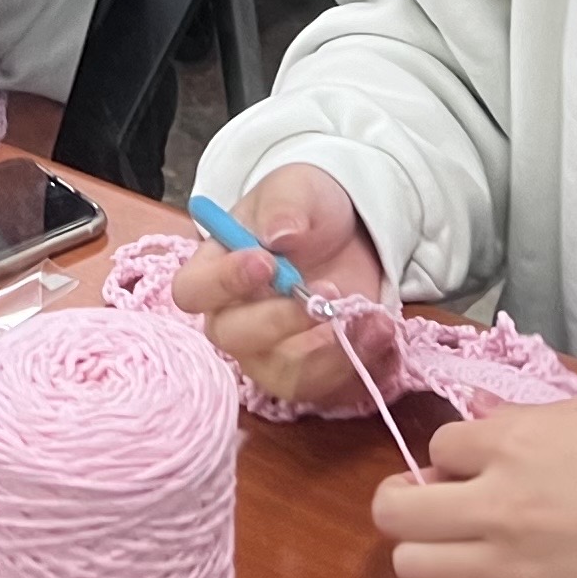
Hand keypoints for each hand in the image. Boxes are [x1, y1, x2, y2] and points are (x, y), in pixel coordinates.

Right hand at [171, 162, 393, 408]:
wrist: (349, 232)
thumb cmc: (306, 209)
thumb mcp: (297, 189)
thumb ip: (285, 204)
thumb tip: (279, 233)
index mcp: (214, 271)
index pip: (193, 291)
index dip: (224, 283)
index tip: (267, 262)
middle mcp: (235, 320)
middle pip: (235, 340)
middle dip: (281, 321)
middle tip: (325, 293)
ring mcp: (272, 354)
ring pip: (285, 376)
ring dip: (330, 354)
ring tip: (371, 321)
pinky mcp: (313, 372)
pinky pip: (329, 389)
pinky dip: (361, 366)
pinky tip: (383, 332)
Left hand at [370, 393, 576, 577]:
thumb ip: (525, 416)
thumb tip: (478, 413)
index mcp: (512, 447)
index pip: (436, 448)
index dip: (454, 457)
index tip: (476, 466)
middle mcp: (498, 509)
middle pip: (396, 514)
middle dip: (404, 506)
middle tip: (431, 509)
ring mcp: (514, 571)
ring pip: (415, 572)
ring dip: (428, 559)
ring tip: (457, 555)